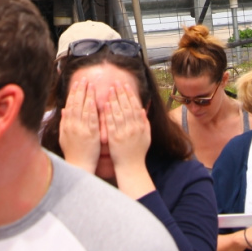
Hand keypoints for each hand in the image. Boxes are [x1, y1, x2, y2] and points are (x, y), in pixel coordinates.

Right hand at [58, 78, 100, 172]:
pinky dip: (91, 109)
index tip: (77, 83)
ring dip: (87, 95)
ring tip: (90, 84)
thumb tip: (64, 110)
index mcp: (66, 125)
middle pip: (76, 104)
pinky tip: (93, 100)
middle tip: (84, 79)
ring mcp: (81, 129)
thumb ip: (64, 123)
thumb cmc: (73, 153)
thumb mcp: (64, 137)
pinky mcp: (90, 134)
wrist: (78, 166)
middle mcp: (72, 125)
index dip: (73, 93)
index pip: (70, 105)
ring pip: (83, 109)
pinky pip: (90, 119)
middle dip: (80, 90)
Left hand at [103, 82, 154, 198]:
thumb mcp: (146, 136)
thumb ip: (145, 123)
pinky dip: (108, 114)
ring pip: (118, 113)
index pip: (135, 107)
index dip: (130, 95)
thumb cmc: (138, 152)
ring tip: (109, 89)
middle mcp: (132, 128)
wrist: (131, 167)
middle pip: (126, 107)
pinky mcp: (114, 139)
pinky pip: (111, 124)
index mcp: (140, 126)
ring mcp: (123, 133)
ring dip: (114, 100)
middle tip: (116, 83)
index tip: (125, 85)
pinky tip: (105, 105)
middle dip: (121, 93)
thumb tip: (143, 109)